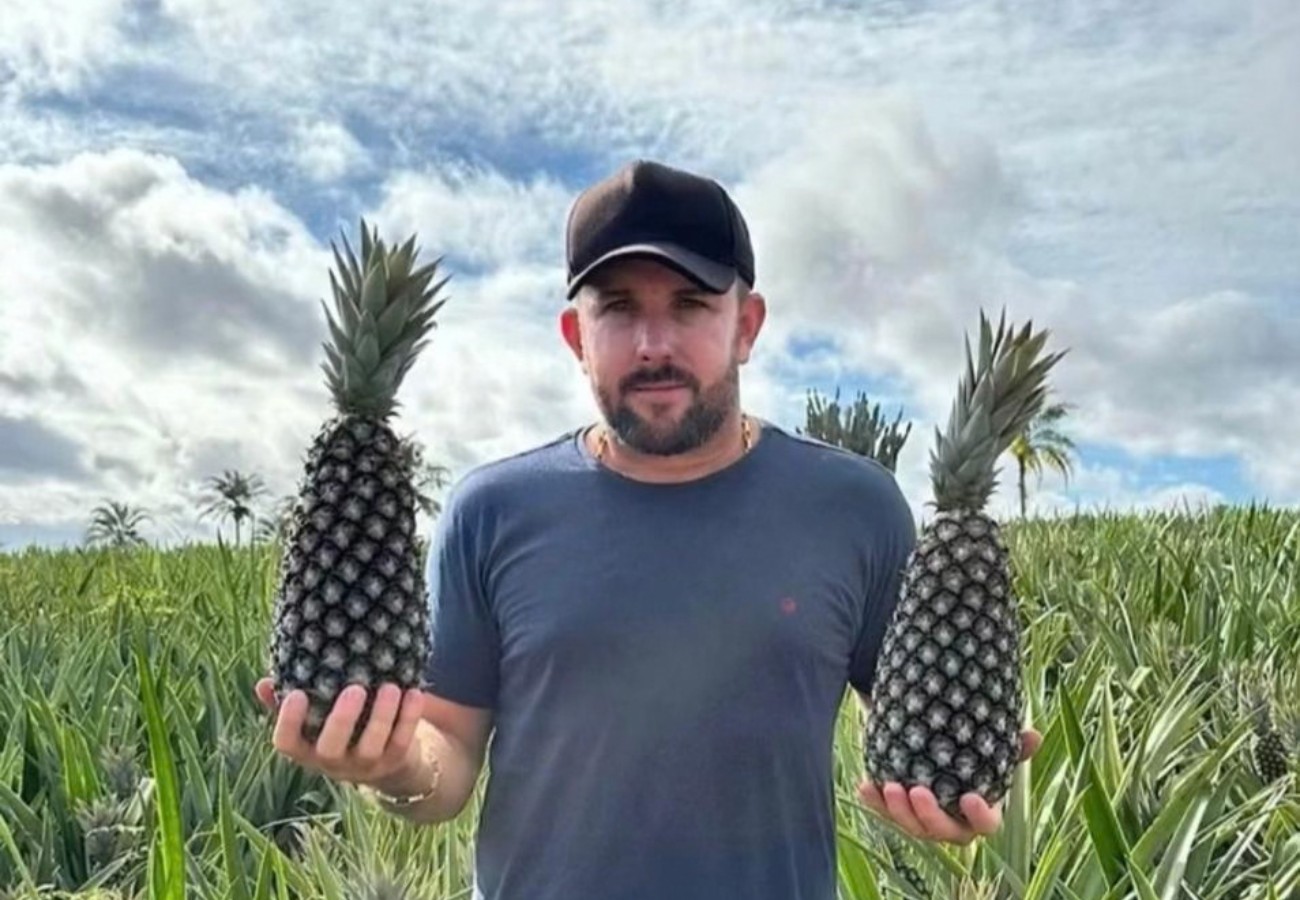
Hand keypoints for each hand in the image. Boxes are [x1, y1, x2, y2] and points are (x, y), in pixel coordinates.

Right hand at [254, 677, 424, 787]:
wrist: (387, 764)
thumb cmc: (342, 730)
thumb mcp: (316, 721)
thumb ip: (289, 703)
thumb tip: (263, 683)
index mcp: (307, 750)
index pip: (287, 744)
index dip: (288, 722)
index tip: (297, 693)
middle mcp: (333, 763)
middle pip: (330, 749)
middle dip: (342, 720)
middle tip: (355, 688)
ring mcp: (365, 766)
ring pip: (371, 746)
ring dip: (382, 716)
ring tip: (390, 687)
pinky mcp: (395, 762)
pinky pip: (402, 742)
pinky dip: (408, 717)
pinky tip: (413, 692)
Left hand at [856, 729, 1041, 844]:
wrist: (933, 747)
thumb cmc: (968, 754)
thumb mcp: (988, 746)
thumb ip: (1011, 745)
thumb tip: (1034, 734)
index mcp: (979, 812)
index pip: (986, 824)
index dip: (979, 816)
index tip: (970, 798)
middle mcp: (952, 823)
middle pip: (943, 831)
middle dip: (929, 815)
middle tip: (918, 791)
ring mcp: (923, 821)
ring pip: (912, 827)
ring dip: (899, 811)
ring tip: (890, 786)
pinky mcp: (897, 812)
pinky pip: (885, 813)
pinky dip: (875, 801)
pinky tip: (865, 786)